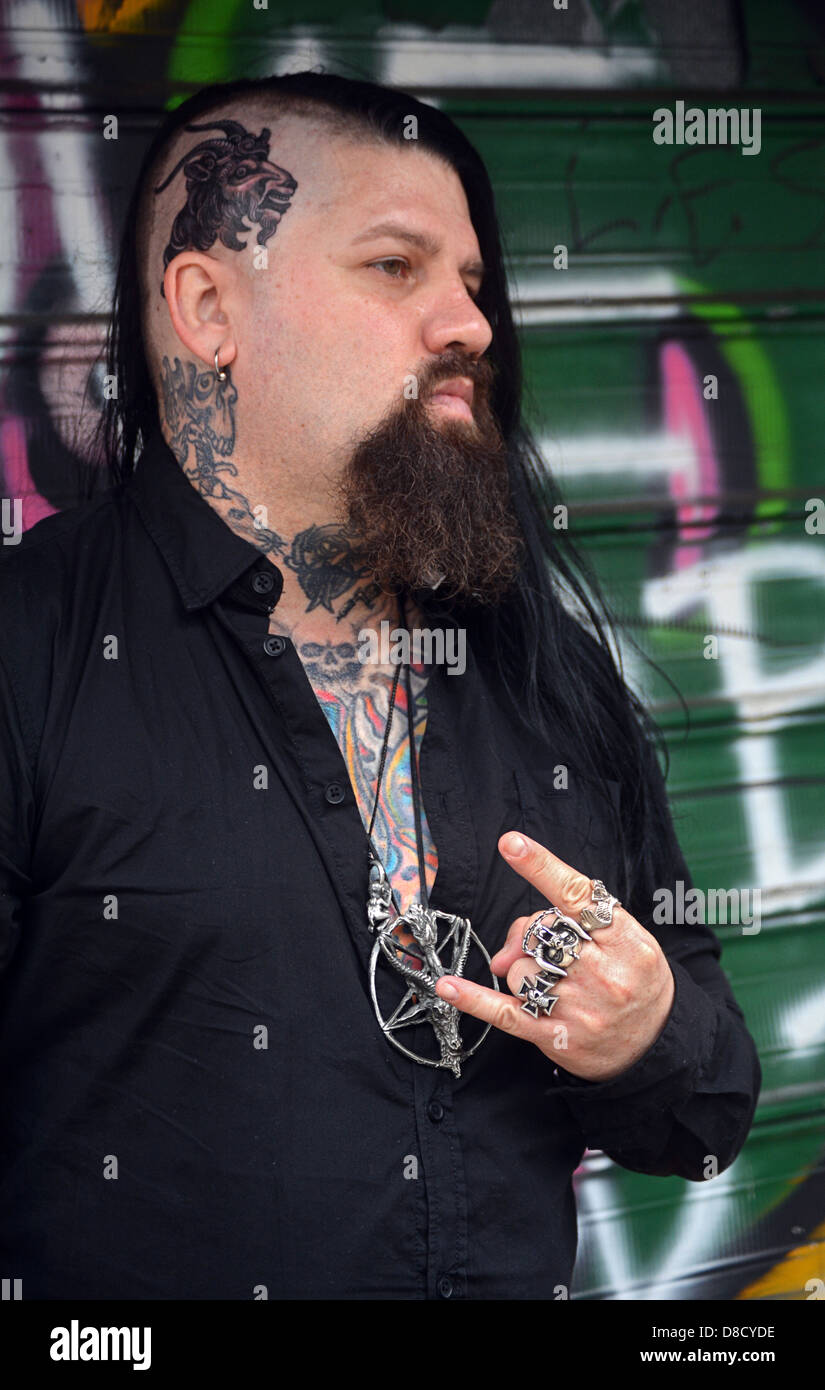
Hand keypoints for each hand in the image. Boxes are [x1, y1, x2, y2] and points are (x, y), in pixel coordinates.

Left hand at [434, 831, 674, 1081]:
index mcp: (624, 941)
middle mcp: (603, 974)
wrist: (657, 1043)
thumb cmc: (636, 979)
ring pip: (519, 969)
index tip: (512, 844)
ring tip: (549, 980)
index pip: (578, 895)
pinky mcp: (556, 1037)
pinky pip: (505, 1013)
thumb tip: (510, 945)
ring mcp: (579, 1008)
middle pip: (541, 932)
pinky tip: (449, 986)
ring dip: (521, 968)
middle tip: (543, 943)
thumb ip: (572, 924)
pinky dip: (473, 999)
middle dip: (532, 931)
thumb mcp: (622, 940)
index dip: (541, 866)